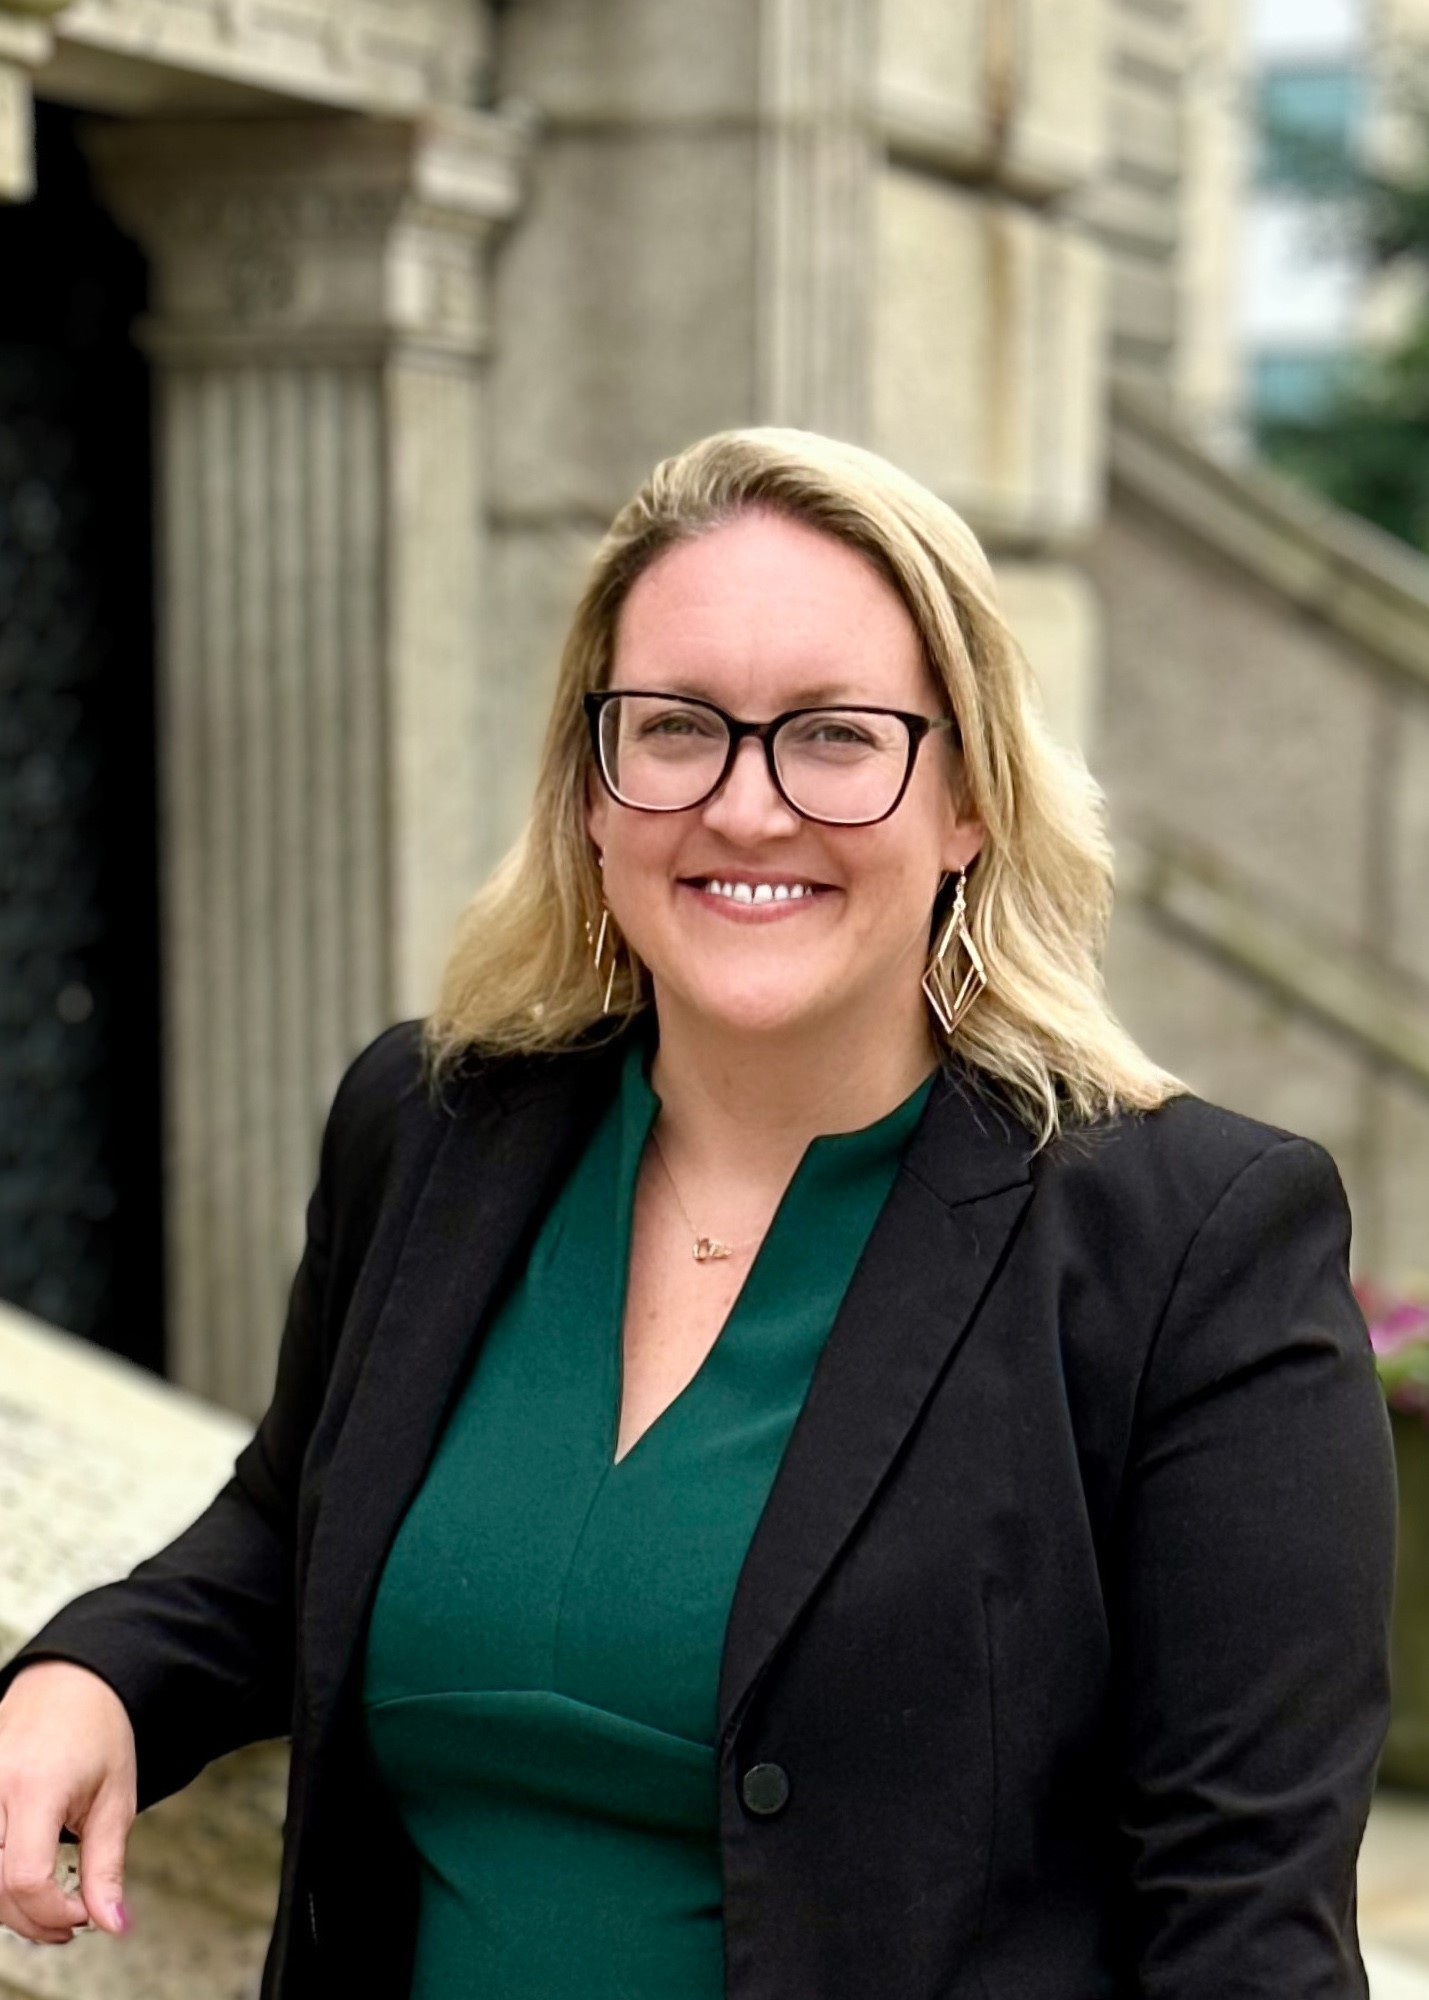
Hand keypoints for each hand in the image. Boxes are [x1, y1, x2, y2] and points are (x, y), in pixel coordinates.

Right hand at [0, 1661, 136, 1944]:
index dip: (54, 1912)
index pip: (25, 1877)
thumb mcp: (115, 1798)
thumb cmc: (97, 1733)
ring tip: (50, 1907)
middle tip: (72, 1921)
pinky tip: (23, 1885)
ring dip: (10, 1907)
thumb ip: (107, 1866)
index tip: (84, 1914)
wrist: (70, 1683)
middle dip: (34, 1919)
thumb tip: (113, 1925)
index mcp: (35, 1786)